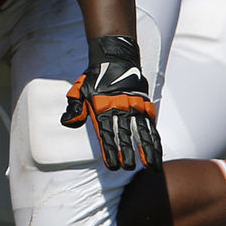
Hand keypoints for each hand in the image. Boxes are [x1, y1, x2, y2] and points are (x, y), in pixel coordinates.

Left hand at [59, 36, 161, 170]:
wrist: (115, 58)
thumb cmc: (94, 78)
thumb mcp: (79, 90)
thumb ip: (75, 108)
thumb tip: (67, 123)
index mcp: (102, 107)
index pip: (106, 133)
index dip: (110, 150)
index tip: (112, 165)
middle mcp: (120, 108)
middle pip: (125, 134)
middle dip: (127, 152)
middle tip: (128, 168)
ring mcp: (135, 106)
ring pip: (143, 132)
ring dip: (147, 150)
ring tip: (151, 166)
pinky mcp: (145, 104)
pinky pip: (152, 125)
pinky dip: (155, 140)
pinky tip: (158, 153)